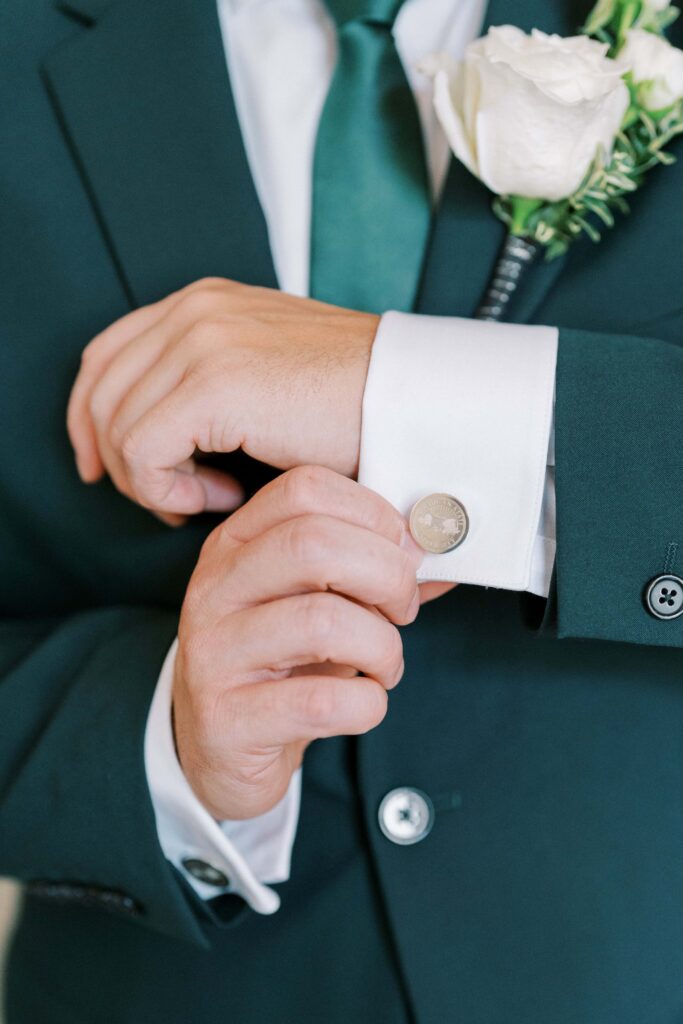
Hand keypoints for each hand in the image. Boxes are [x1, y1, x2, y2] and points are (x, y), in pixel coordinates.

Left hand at [67, 278, 377, 517]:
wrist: (414, 401)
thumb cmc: (355, 405)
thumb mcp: (267, 378)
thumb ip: (208, 385)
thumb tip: (161, 433)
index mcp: (202, 303)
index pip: (105, 356)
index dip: (89, 419)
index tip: (108, 470)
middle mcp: (193, 310)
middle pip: (100, 394)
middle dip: (121, 462)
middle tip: (174, 499)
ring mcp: (201, 341)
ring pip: (118, 429)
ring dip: (154, 481)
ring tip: (212, 496)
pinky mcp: (213, 384)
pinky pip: (144, 453)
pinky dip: (169, 490)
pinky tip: (221, 496)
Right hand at [172, 466, 422, 819]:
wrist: (221, 751)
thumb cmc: (281, 665)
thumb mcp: (318, 602)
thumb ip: (375, 571)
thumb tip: (447, 548)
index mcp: (236, 544)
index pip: (303, 488)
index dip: (373, 513)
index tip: (403, 552)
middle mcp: (215, 588)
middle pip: (313, 544)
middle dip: (386, 576)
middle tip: (402, 609)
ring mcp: (213, 653)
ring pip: (322, 622)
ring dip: (383, 646)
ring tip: (385, 664)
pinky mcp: (226, 719)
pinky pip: (321, 702)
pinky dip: (367, 703)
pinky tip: (364, 701)